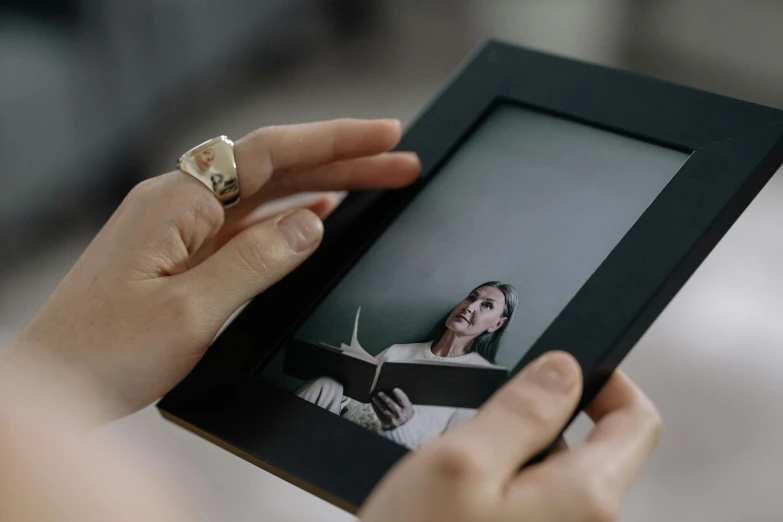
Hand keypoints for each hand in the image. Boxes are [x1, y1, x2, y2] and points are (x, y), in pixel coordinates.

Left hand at [1, 118, 419, 420]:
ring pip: (265, 195)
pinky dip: (288, 217)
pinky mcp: (183, 252)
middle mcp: (178, 203)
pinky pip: (247, 224)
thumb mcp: (191, 311)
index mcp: (176, 203)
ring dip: (322, 187)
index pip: (269, 154)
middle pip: (275, 168)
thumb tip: (311, 224)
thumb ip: (256, 262)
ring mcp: (180, 227)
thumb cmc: (103, 352)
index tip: (383, 136)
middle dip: (342, 162)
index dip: (333, 142)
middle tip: (399, 161)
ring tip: (376, 184)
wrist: (52, 384)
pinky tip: (317, 215)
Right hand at [359, 352, 661, 521]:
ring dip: (511, 460)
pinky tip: (455, 507)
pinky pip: (530, 509)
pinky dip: (499, 491)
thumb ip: (522, 410)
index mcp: (585, 498)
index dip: (606, 381)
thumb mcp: (463, 461)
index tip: (563, 368)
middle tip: (480, 429)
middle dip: (538, 425)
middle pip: (589, 449)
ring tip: (458, 477)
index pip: (636, 421)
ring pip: (551, 479)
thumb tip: (563, 370)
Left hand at [372, 388, 413, 429]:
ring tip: (374, 397)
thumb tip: (394, 391)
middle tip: (380, 392)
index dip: (399, 394)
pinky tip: (373, 404)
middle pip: (392, 405)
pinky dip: (375, 408)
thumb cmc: (406, 417)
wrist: (404, 432)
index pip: (403, 400)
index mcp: (408, 411)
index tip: (394, 389)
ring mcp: (393, 421)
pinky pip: (379, 415)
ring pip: (384, 409)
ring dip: (378, 402)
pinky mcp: (386, 425)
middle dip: (385, 398)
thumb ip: (404, 402)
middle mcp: (401, 416)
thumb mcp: (409, 410)